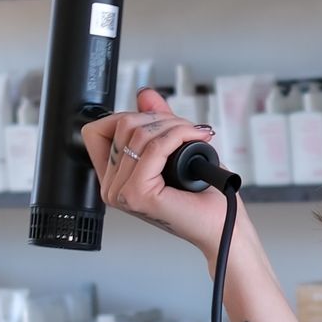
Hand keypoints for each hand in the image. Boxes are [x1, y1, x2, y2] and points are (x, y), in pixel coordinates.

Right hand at [79, 88, 229, 263]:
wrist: (224, 226)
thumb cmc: (204, 196)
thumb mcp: (176, 148)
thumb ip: (157, 121)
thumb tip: (145, 94)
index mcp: (115, 179)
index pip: (97, 131)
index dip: (127, 117)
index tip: (157, 125)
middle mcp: (112, 188)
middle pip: (120, 125)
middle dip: (159, 118)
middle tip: (187, 130)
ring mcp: (122, 193)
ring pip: (138, 133)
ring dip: (173, 125)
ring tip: (194, 136)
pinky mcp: (138, 194)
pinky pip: (153, 147)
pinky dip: (178, 135)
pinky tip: (196, 139)